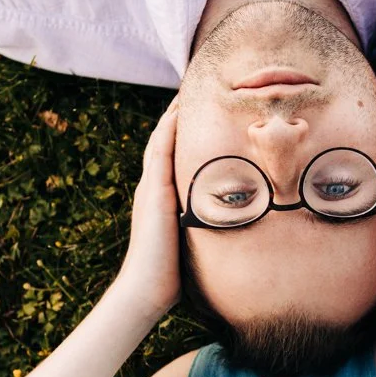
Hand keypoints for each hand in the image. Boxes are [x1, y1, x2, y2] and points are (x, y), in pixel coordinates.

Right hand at [116, 97, 181, 313]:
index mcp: (162, 195)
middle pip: (164, 140)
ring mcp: (151, 188)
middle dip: (177, 114)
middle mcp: (154, 186)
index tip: (200, 109)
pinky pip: (160, 154)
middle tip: (192, 87)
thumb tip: (229, 228)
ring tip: (186, 88)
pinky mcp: (154, 194)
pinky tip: (177, 112)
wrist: (147, 289)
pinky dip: (167, 131)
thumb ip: (201, 226)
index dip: (183, 130)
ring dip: (172, 114)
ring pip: (160, 141)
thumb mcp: (190, 240)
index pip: (173, 153)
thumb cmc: (171, 273)